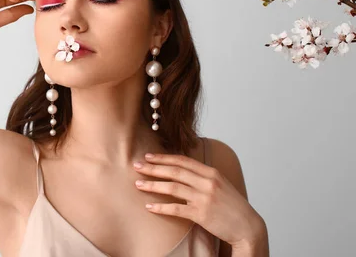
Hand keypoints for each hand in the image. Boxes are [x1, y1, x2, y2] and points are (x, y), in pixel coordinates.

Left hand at [133, 153, 263, 246]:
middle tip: (136, 165)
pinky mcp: (201, 214)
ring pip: (172, 187)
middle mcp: (207, 182)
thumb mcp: (220, 185)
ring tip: (138, 184)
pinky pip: (176, 209)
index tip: (148, 156)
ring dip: (153, 185)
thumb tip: (181, 171)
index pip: (182, 161)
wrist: (248, 227)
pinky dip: (161, 207)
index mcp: (211, 172)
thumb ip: (202, 177)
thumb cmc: (232, 206)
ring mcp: (204, 198)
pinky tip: (149, 206)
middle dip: (153, 167)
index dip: (163, 158)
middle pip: (174, 171)